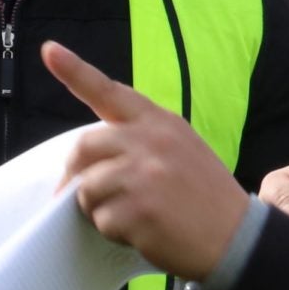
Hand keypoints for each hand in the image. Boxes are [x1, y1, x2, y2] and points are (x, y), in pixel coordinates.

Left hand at [45, 41, 248, 280]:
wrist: (238, 238)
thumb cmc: (206, 197)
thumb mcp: (182, 149)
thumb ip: (141, 141)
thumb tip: (91, 160)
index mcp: (161, 123)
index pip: (111, 92)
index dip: (75, 71)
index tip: (50, 51)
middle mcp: (150, 142)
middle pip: (85, 147)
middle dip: (73, 174)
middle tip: (73, 195)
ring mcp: (144, 175)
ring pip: (87, 188)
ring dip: (98, 209)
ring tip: (130, 217)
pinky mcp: (139, 210)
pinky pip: (101, 220)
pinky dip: (113, 232)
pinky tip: (142, 233)